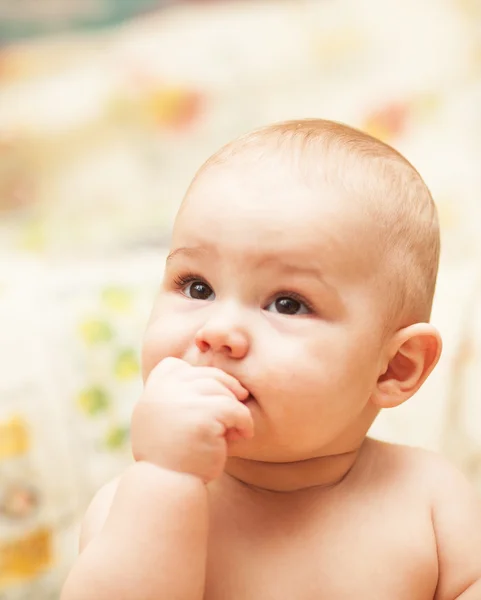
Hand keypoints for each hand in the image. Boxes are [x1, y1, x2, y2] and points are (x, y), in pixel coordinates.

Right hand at [131, 357, 253, 482]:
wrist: (167, 487)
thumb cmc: (171, 456)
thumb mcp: (161, 421)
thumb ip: (174, 398)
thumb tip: (219, 380)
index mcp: (151, 390)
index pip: (174, 366)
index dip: (195, 380)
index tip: (203, 404)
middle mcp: (163, 390)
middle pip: (205, 374)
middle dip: (223, 391)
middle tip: (232, 411)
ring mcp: (182, 400)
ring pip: (223, 390)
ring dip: (234, 409)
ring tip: (233, 430)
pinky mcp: (203, 416)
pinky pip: (236, 409)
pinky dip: (244, 422)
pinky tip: (242, 436)